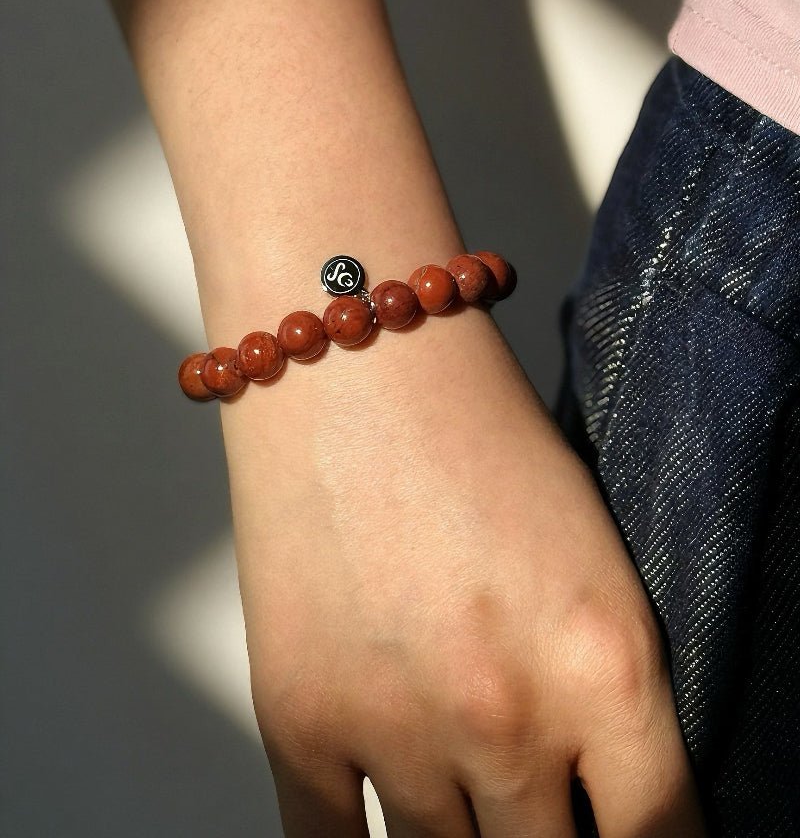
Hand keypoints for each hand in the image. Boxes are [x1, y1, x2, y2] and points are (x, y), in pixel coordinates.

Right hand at [222, 307, 706, 836]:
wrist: (357, 362)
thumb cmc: (480, 436)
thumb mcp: (591, 564)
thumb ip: (600, 697)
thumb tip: (593, 795)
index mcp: (608, 669)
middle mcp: (507, 718)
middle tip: (535, 807)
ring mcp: (394, 726)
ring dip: (458, 836)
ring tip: (462, 787)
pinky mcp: (299, 717)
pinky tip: (384, 826)